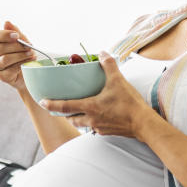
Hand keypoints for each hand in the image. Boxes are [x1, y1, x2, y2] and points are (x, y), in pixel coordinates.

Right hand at [0, 20, 36, 92]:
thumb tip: (7, 22)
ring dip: (20, 55)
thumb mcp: (22, 41)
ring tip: (31, 54)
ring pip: (5, 59)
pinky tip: (29, 62)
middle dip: (17, 46)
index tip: (17, 36)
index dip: (4, 35)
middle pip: (0, 48)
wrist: (29, 72)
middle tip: (29, 46)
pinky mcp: (2, 76)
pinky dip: (21, 64)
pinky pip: (10, 69)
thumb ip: (15, 32)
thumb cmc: (23, 54)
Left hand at [40, 52, 155, 137]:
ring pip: (82, 125)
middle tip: (61, 107)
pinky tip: (98, 116)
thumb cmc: (129, 104)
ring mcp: (99, 128)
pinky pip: (94, 128)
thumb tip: (102, 53)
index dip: (51, 104)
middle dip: (64, 113)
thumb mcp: (118, 81)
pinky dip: (92, 122)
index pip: (65, 106)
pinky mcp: (107, 132)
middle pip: (71, 118)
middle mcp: (91, 119)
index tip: (42, 102)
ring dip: (77, 119)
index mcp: (90, 107)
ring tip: (79, 111)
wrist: (143, 124)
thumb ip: (108, 65)